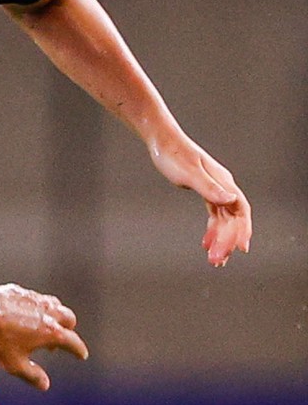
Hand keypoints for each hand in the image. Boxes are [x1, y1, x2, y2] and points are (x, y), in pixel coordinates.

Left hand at [0, 282, 87, 391]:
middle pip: (69, 320)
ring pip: (57, 306)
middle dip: (69, 330)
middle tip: (63, 339)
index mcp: (52, 332)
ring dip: (57, 315)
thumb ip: (32, 375)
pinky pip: (38, 298)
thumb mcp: (14, 364)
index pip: (73, 342)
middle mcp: (49, 313)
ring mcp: (37, 300)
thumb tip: (44, 384)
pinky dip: (40, 306)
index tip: (81, 354)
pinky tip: (29, 312)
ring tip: (49, 324)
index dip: (79, 350)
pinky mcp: (24, 292)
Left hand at [148, 133, 252, 267]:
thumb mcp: (189, 174)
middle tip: (217, 262)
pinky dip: (212, 230)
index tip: (239, 249)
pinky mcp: (204, 190)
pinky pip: (214, 214)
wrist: (162, 142)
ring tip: (214, 259)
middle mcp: (223, 186)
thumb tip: (230, 199)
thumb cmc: (173, 156)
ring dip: (220, 239)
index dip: (242, 230)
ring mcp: (215, 188)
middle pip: (232, 218)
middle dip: (227, 240)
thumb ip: (210, 188)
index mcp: (223, 182)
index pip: (239, 210)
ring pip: (223, 218)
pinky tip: (205, 243)